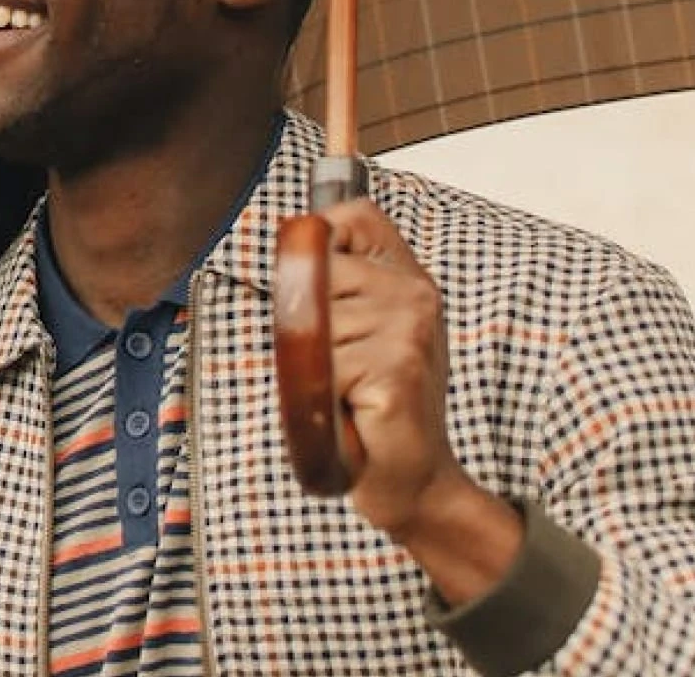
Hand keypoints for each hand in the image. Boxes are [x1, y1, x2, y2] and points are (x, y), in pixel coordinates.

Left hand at [319, 199, 519, 602]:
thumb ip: (333, 288)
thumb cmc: (375, 408)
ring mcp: (407, 329)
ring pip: (308, 324)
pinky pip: (318, 367)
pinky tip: (351, 411)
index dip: (316, 239)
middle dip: (303, 322)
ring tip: (344, 391)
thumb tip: (281, 249)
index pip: (352, 217)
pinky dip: (319, 397)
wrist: (411, 477)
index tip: (311, 284)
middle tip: (337, 366)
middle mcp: (414, 293)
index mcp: (407, 277)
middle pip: (313, 272)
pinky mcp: (396, 368)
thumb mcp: (358, 334)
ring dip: (310, 368)